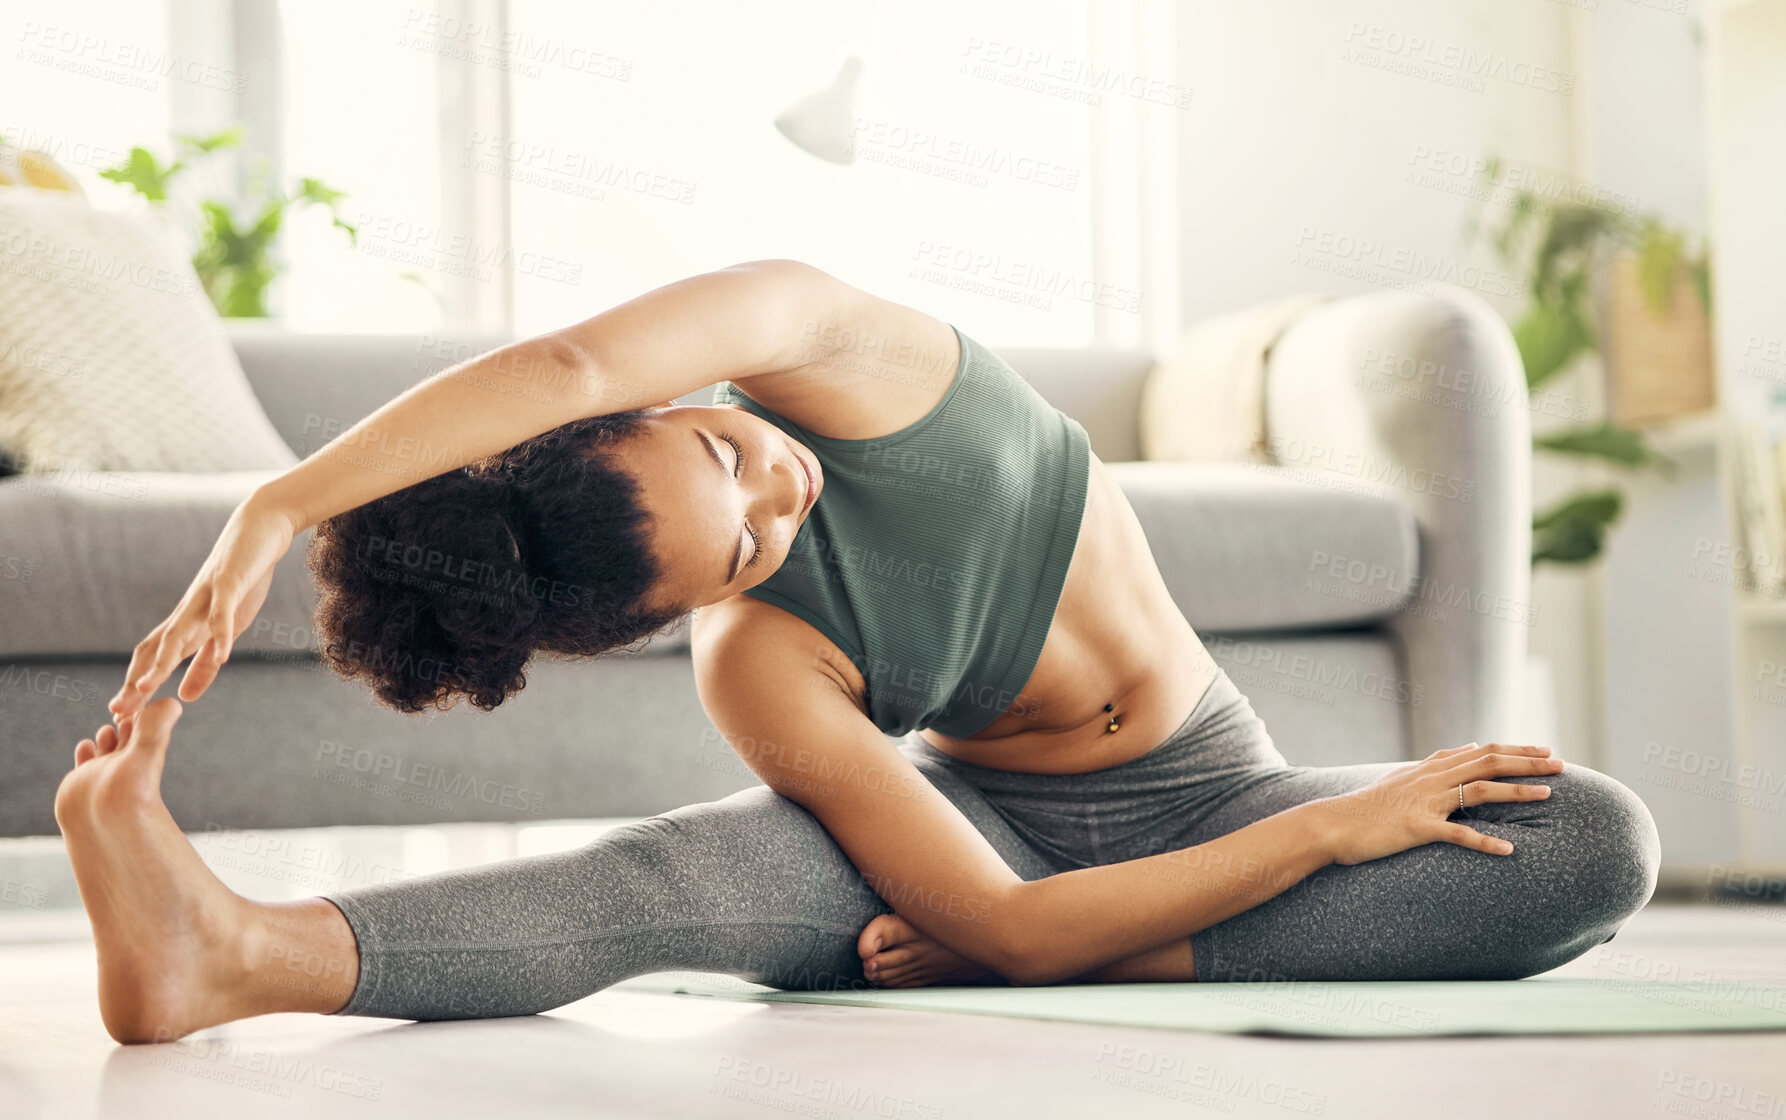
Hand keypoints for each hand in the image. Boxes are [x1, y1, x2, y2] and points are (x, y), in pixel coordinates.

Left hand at [108, 492, 299, 717]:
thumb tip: (185, 697)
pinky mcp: (230, 584)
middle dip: (136, 681)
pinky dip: (221, 634)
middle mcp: (187, 613)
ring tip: (148, 688)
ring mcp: (206, 598)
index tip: (119, 718)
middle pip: (154, 650)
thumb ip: (206, 663)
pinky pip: (223, 613)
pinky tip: (224, 656)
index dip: (136, 687)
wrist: (259, 529)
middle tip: (118, 712)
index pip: (152, 659)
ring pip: (177, 633)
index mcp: (186, 625)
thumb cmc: (244, 579)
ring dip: (161, 662)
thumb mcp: (227, 628)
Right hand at [1306, 742, 1565, 864]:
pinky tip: (1509, 850)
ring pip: (1479, 790)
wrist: (1332, 824)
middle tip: (1560, 764)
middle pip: (1487, 763)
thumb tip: (1468, 746)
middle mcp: (1431, 779)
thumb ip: (1437, 762)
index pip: (1481, 750)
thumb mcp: (1403, 776)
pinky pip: (1457, 834)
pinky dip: (1484, 841)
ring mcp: (1425, 802)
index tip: (1544, 750)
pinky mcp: (1417, 828)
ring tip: (1547, 795)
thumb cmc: (1366, 807)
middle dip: (1527, 763)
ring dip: (1515, 792)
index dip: (1515, 750)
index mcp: (1429, 768)